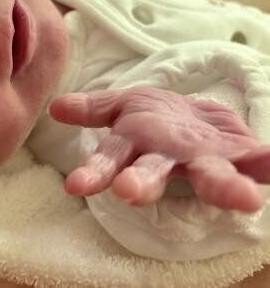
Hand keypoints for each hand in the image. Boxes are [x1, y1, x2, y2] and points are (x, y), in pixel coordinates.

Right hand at [49, 87, 269, 212]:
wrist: (199, 117)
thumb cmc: (156, 118)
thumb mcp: (124, 106)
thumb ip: (94, 108)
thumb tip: (56, 108)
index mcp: (139, 147)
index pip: (112, 160)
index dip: (96, 172)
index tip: (75, 186)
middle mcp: (170, 159)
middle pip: (154, 173)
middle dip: (143, 183)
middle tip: (130, 193)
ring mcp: (207, 159)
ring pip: (210, 176)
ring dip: (225, 187)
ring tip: (246, 198)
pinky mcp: (241, 154)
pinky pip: (260, 162)